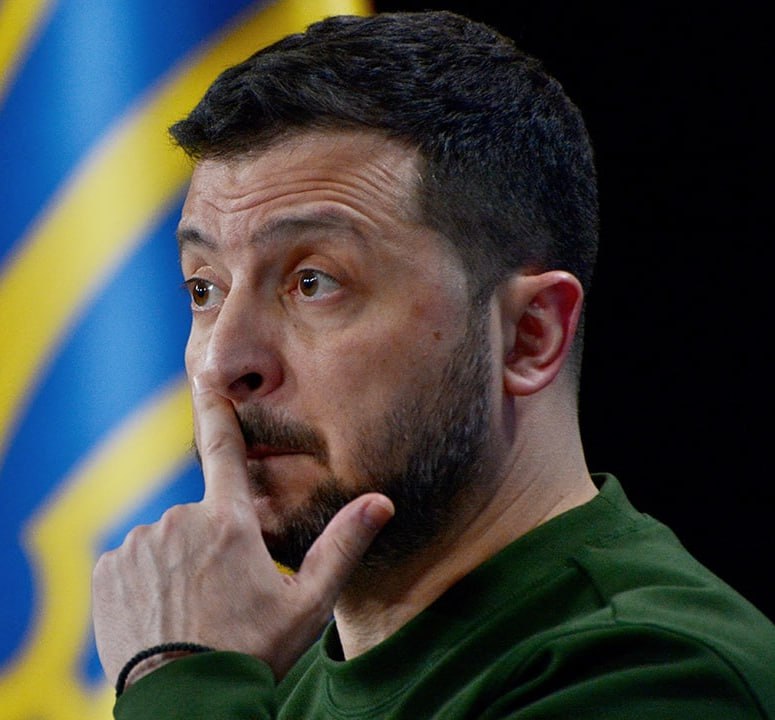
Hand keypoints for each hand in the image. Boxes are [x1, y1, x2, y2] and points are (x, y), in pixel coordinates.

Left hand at [92, 380, 393, 686]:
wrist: (185, 704)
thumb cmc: (251, 652)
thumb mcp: (309, 603)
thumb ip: (344, 545)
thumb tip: (382, 501)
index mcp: (230, 521)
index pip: (223, 448)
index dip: (216, 408)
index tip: (205, 375)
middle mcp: (180, 520)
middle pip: (202, 515)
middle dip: (213, 541)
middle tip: (225, 594)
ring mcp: (140, 543)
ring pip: (167, 539)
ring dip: (180, 562)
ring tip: (193, 610)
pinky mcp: (108, 569)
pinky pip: (133, 560)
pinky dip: (147, 579)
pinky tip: (161, 614)